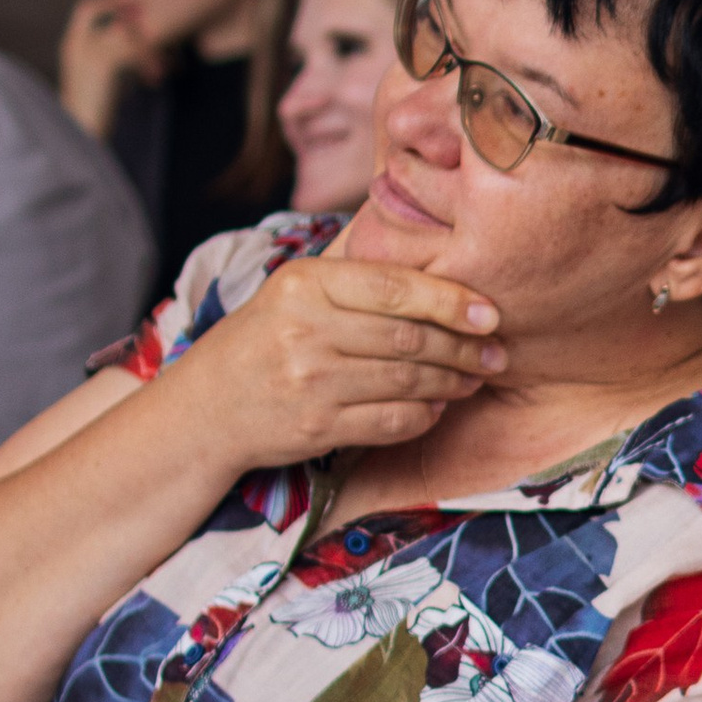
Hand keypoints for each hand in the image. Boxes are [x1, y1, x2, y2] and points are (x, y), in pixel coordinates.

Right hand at [58, 0, 144, 134]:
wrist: (81, 134)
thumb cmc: (93, 111)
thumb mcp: (97, 79)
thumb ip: (109, 57)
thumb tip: (135, 46)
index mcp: (71, 45)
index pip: (86, 9)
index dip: (108, 2)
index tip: (131, 7)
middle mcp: (75, 43)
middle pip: (104, 11)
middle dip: (129, 12)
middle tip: (154, 21)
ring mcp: (87, 51)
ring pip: (125, 31)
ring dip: (149, 45)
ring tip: (166, 62)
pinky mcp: (102, 64)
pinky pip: (132, 49)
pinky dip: (150, 61)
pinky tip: (157, 78)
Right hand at [164, 250, 507, 466]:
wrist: (205, 407)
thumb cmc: (264, 341)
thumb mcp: (295, 292)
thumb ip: (357, 281)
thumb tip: (442, 275)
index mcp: (305, 284)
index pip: (396, 288)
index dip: (452, 300)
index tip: (491, 312)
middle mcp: (305, 330)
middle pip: (409, 338)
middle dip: (463, 348)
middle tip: (497, 352)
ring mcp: (310, 381)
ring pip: (407, 381)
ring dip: (452, 381)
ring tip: (475, 377)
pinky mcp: (317, 427)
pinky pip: (392, 421)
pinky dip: (425, 414)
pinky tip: (438, 405)